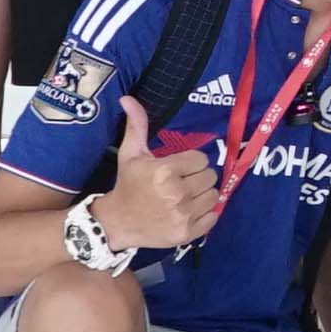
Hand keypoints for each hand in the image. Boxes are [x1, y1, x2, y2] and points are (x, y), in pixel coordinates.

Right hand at [101, 98, 221, 250]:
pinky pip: (213, 216)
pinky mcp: (187, 233)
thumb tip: (128, 98)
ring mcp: (183, 215)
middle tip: (182, 182)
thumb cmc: (127, 185)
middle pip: (210, 176)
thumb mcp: (130, 154)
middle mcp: (176, 193)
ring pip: (214, 195)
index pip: (201, 159)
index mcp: (165, 171)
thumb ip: (136, 125)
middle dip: (198, 177)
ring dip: (203, 194)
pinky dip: (205, 213)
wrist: (117, 223)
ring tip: (185, 196)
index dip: (191, 162)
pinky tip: (189, 211)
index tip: (178, 167)